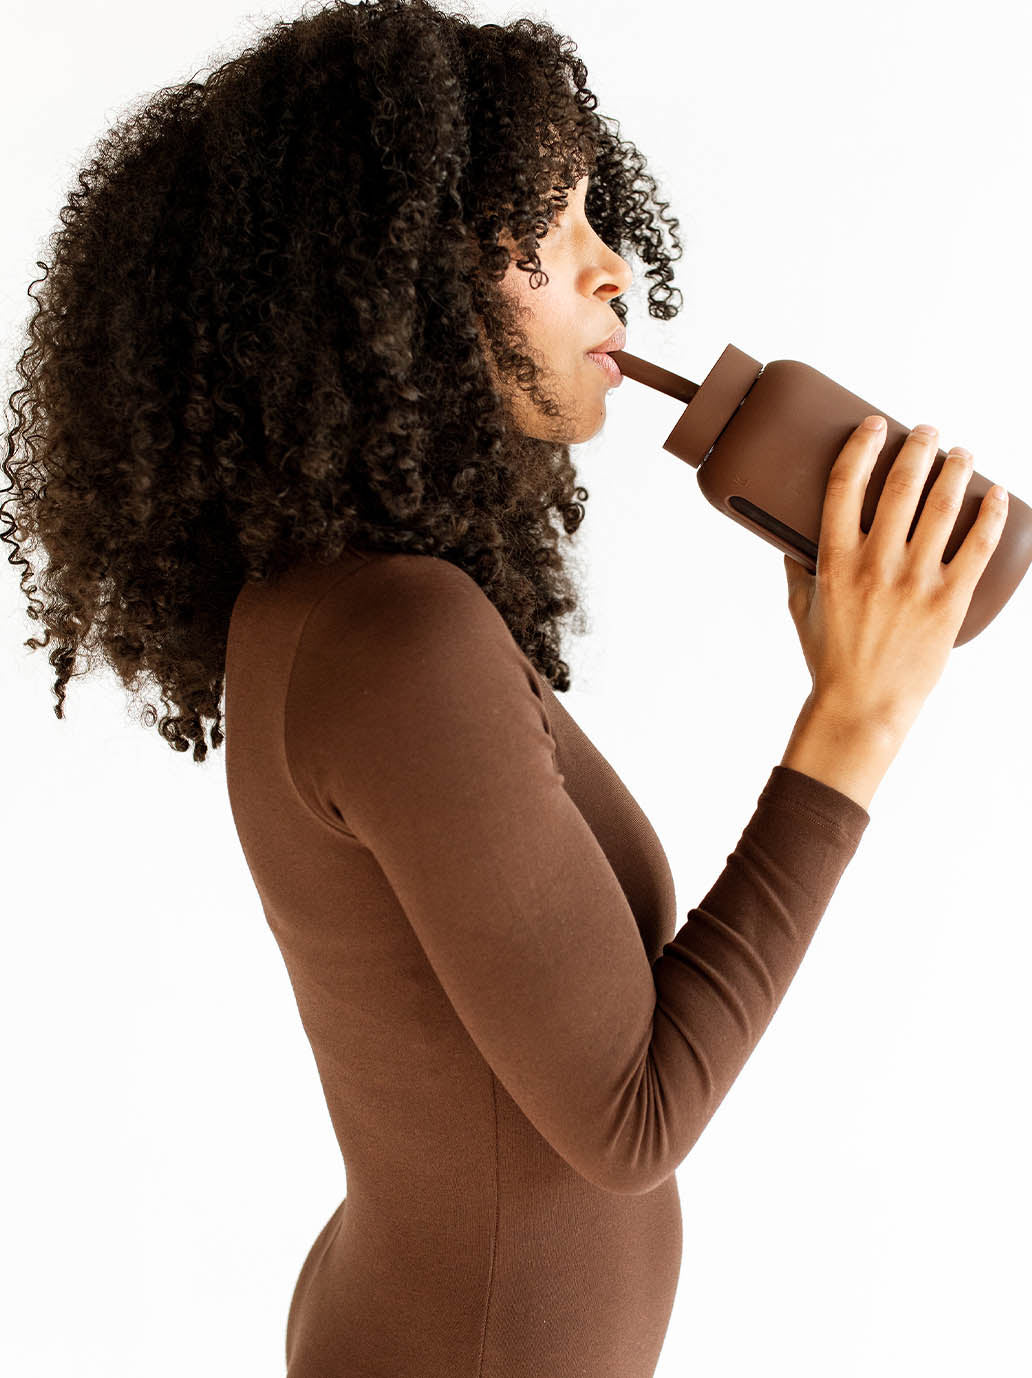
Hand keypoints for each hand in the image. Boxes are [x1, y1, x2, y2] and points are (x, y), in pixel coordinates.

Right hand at [782, 416, 1008, 739]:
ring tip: (961, 453)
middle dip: (919, 447)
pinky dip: (990, 515)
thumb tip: (790, 537)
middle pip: (902, 485)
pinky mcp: (948, 601)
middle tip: (929, 432)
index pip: (847, 484)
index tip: (876, 425)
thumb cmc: (830, 659)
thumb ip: (797, 568)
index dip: (863, 446)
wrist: (863, 706)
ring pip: (943, 506)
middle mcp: (876, 563)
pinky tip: (996, 495)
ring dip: (955, 470)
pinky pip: (978, 547)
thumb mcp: (801, 609)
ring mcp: (915, 581)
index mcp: (834, 560)